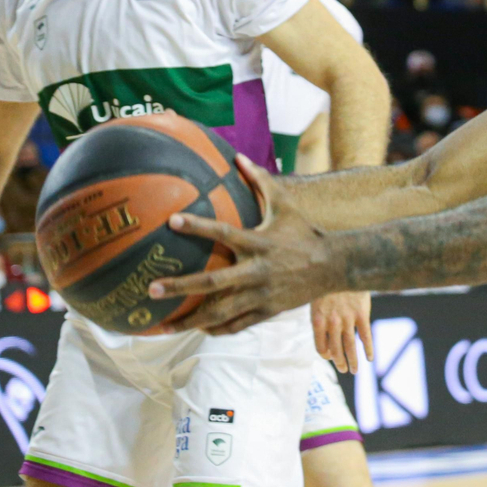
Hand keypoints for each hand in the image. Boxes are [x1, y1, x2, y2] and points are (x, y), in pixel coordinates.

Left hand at [150, 155, 341, 334]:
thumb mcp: (286, 205)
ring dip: (190, 321)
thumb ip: (261, 181)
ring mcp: (261, 295)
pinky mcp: (267, 311)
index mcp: (259, 243)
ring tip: (161, 326)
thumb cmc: (305, 232)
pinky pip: (236, 325)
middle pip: (214, 283)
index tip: (172, 221)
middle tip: (152, 288)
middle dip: (181, 286)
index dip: (198, 226)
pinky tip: (195, 329)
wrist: (334, 265)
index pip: (224, 233)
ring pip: (221, 313)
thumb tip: (238, 156)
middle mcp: (257, 271)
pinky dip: (215, 329)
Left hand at [311, 291, 373, 373]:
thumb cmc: (327, 283)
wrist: (342, 266)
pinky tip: (370, 358)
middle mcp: (332, 323)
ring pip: (350, 346)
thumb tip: (322, 333)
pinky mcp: (362, 314)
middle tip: (344, 370)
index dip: (325, 355)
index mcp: (318, 320)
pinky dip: (368, 349)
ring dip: (353, 361)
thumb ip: (319, 317)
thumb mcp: (315, 299)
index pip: (320, 347)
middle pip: (336, 350)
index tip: (330, 356)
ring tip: (355, 371)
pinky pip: (366, 336)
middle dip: (339, 363)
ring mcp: (348, 319)